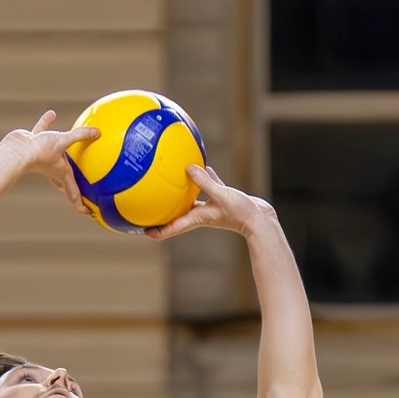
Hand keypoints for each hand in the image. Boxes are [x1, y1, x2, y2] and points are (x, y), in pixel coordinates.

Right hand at [3, 110, 98, 218]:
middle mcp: (53, 167)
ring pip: (55, 158)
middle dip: (71, 188)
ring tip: (69, 151)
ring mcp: (42, 156)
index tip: (89, 214)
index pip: (74, 194)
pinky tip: (52, 114)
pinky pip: (42, 133)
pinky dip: (46, 124)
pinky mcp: (33, 144)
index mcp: (62, 173)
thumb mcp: (63, 141)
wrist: (16, 149)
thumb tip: (97, 132)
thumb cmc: (39, 152)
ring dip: (62, 155)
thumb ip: (81, 136)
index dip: (81, 206)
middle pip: (64, 182)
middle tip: (79, 190)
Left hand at [144, 166, 277, 241]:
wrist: (260, 219)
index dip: (153, 231)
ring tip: (168, 182)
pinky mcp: (219, 198)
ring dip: (178, 194)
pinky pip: (206, 186)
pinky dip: (201, 178)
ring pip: (188, 200)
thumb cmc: (241, 212)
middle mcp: (199, 214)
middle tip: (145, 205)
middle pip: (174, 216)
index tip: (138, 229)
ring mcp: (209, 207)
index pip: (168, 230)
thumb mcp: (221, 195)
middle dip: (160, 213)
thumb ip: (205, 182)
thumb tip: (188, 167)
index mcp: (195, 218)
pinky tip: (198, 166)